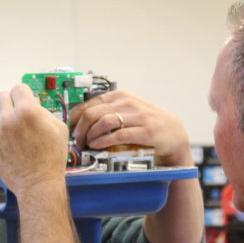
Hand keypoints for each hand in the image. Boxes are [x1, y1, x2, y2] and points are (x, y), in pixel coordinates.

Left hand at [0, 84, 67, 195]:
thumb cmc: (51, 159)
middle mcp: (9, 119)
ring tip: (6, 118)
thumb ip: (43, 110)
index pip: (19, 88)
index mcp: (28, 112)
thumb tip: (32, 103)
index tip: (27, 101)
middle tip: (17, 111)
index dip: (24, 94)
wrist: (38, 183)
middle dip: (11, 101)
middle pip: (2, 95)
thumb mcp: (58, 128)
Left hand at [69, 90, 192, 165]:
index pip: (87, 104)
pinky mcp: (145, 130)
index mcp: (119, 96)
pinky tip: (97, 146)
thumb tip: (79, 123)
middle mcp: (127, 102)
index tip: (71, 131)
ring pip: (103, 122)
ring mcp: (137, 116)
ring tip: (87, 145)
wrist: (173, 132)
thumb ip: (106, 112)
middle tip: (77, 142)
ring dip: (90, 136)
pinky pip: (119, 135)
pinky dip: (104, 141)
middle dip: (80, 130)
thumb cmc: (145, 123)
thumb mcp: (125, 111)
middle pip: (92, 114)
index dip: (75, 120)